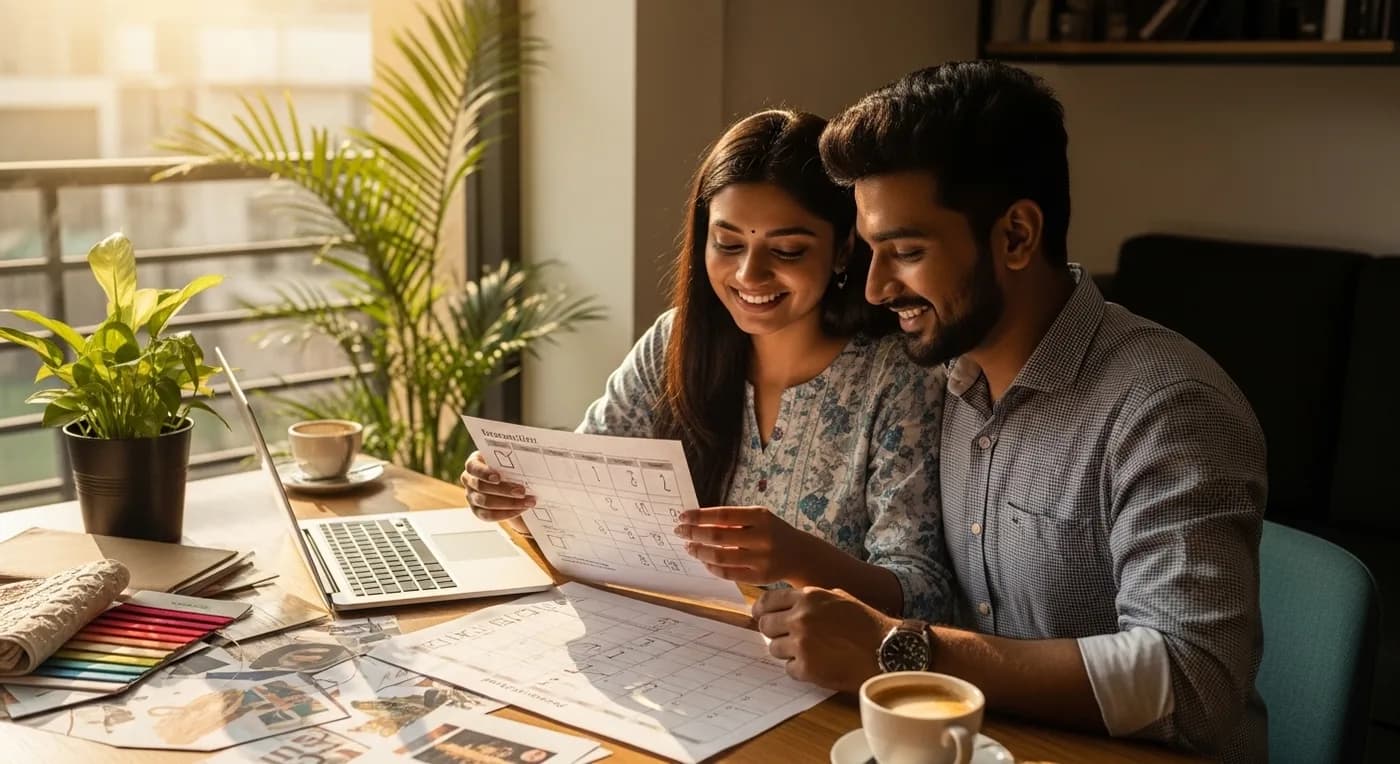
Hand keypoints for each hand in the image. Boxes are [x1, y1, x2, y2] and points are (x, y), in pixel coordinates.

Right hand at [460, 451, 534, 522]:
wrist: (509, 484)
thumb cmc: (508, 469)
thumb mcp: (508, 461)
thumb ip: (512, 462)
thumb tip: (529, 464)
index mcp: (474, 463)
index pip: (472, 467)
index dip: (484, 473)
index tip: (498, 477)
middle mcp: (469, 480)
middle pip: (481, 486)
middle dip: (504, 490)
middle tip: (522, 491)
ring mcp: (471, 496)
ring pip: (485, 502)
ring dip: (509, 503)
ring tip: (526, 502)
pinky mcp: (477, 510)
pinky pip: (488, 515)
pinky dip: (505, 513)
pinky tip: (518, 510)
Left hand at [674, 506, 814, 584]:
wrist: (801, 554)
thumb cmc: (772, 532)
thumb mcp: (758, 518)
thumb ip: (732, 520)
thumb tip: (696, 522)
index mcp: (761, 516)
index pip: (722, 515)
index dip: (699, 516)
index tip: (682, 517)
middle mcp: (763, 537)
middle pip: (718, 537)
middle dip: (694, 534)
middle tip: (680, 532)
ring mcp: (762, 559)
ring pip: (721, 557)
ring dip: (699, 552)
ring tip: (689, 547)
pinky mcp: (760, 577)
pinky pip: (728, 574)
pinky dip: (711, 567)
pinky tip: (703, 560)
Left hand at [753, 586, 895, 691]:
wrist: (886, 650)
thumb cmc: (866, 624)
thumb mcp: (838, 598)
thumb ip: (810, 599)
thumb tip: (785, 605)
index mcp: (807, 597)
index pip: (767, 601)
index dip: (762, 611)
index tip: (762, 617)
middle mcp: (800, 618)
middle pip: (765, 626)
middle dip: (774, 632)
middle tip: (788, 638)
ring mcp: (802, 643)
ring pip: (774, 649)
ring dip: (788, 652)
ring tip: (810, 652)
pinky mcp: (807, 667)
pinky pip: (789, 669)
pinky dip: (800, 669)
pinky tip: (818, 665)